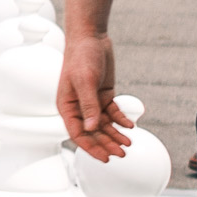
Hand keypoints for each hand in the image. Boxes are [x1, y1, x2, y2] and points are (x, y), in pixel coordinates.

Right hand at [57, 29, 131, 160]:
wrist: (90, 38)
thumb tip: (92, 128)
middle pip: (92, 132)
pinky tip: (130, 126)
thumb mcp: (85, 82)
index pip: (78, 133)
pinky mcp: (103, 95)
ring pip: (103, 125)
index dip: (91, 147)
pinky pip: (112, 113)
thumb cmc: (80, 57)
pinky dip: (121, 120)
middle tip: (122, 154)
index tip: (105, 158)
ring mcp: (91, 102)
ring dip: (115, 135)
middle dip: (107, 144)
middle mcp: (78, 107)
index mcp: (67, 106)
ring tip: (128, 144)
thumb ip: (89, 106)